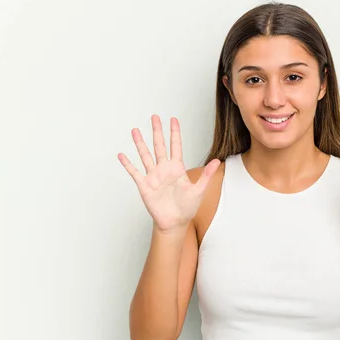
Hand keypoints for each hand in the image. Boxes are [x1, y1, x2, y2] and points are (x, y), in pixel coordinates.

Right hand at [117, 115, 220, 231]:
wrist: (175, 222)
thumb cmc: (187, 207)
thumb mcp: (199, 190)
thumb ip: (206, 174)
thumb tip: (217, 161)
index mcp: (177, 168)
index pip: (175, 146)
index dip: (174, 133)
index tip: (173, 119)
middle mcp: (164, 169)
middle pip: (159, 146)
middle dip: (157, 131)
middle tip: (154, 117)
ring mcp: (153, 176)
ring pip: (145, 155)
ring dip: (140, 143)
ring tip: (135, 130)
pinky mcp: (144, 185)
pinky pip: (134, 172)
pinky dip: (128, 164)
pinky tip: (122, 155)